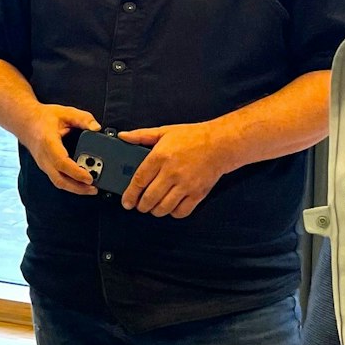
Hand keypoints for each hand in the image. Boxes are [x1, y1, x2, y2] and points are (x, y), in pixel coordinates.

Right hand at [19, 104, 99, 195]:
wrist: (24, 122)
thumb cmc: (42, 118)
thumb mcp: (65, 112)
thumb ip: (83, 118)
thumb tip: (96, 127)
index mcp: (48, 142)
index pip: (62, 163)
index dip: (76, 173)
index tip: (89, 177)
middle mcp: (44, 157)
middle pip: (60, 180)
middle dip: (77, 188)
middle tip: (93, 188)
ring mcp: (43, 164)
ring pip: (58, 182)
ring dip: (74, 188)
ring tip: (90, 189)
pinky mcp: (45, 166)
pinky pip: (57, 179)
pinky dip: (69, 184)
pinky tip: (79, 184)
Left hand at [116, 122, 234, 217]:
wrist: (221, 143)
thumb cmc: (193, 137)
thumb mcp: (164, 131)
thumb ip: (141, 135)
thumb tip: (124, 136)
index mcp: (160, 157)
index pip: (139, 181)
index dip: (130, 194)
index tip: (126, 201)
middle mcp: (172, 172)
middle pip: (149, 198)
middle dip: (141, 206)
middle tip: (139, 205)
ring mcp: (185, 185)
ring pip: (163, 208)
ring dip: (154, 211)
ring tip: (153, 206)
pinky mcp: (198, 194)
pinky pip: (181, 212)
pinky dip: (173, 213)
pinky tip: (170, 206)